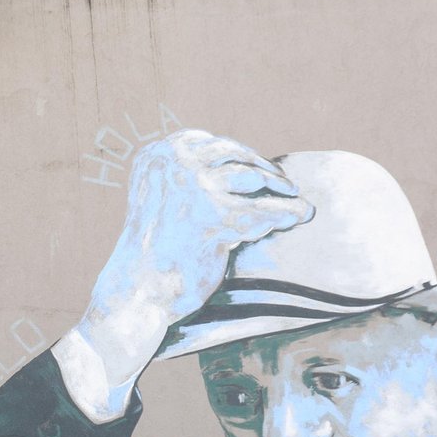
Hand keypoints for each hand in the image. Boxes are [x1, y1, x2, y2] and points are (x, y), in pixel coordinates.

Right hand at [73, 129, 315, 384]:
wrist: (136, 292)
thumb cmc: (152, 252)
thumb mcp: (162, 200)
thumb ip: (190, 178)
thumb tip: (243, 165)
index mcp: (155, 156)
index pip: (206, 144)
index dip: (236, 154)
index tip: (255, 165)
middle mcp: (172, 164)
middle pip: (233, 155)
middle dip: (262, 169)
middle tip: (284, 184)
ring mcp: (193, 188)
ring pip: (251, 178)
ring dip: (278, 187)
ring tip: (294, 198)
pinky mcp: (215, 217)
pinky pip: (262, 212)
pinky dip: (285, 214)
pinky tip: (300, 215)